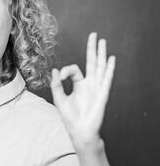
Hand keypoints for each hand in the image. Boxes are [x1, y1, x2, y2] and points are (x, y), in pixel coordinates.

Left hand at [50, 32, 115, 149]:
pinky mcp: (102, 94)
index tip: (60, 76)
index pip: (74, 69)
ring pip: (100, 67)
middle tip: (94, 34)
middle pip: (92, 62)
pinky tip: (111, 59)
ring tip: (103, 41)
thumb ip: (56, 85)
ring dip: (101, 54)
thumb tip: (55, 70)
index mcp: (79, 84)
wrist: (80, 131)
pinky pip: (106, 79)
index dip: (66, 70)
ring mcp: (97, 88)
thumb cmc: (70, 117)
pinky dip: (108, 69)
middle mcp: (90, 84)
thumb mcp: (59, 99)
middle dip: (92, 48)